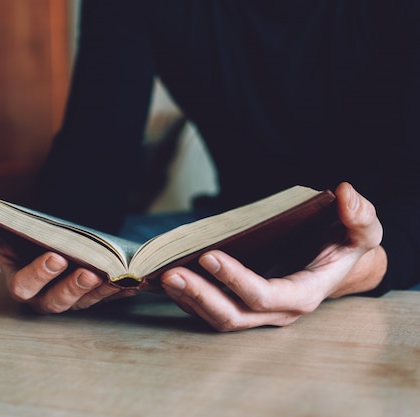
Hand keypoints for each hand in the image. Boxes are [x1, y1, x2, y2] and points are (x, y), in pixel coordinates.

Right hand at [0, 188, 135, 312]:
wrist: (45, 251)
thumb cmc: (22, 244)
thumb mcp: (5, 232)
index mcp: (21, 283)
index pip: (25, 285)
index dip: (39, 274)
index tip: (56, 256)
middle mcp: (45, 298)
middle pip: (58, 301)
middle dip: (73, 287)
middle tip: (89, 270)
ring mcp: (72, 300)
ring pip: (87, 301)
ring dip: (101, 290)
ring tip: (115, 273)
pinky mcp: (95, 297)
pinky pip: (110, 298)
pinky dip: (122, 290)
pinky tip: (135, 279)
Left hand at [159, 182, 386, 331]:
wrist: (336, 263)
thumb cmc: (345, 245)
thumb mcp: (362, 230)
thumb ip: (359, 216)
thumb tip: (343, 193)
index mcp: (303, 294)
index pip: (265, 295)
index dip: (236, 280)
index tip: (209, 256)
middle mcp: (277, 311)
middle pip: (233, 315)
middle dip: (200, 296)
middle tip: (171, 273)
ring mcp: (257, 312)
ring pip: (218, 317)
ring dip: (188, 299)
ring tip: (163, 275)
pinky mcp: (242, 306)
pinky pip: (210, 310)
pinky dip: (188, 299)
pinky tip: (168, 280)